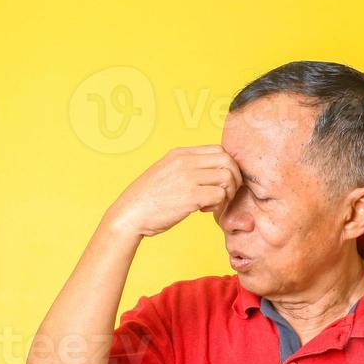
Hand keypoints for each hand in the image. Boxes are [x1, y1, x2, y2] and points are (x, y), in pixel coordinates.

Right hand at [105, 145, 242, 237]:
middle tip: (225, 194)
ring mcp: (188, 177)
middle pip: (227, 160)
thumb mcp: (165, 172)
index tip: (221, 182)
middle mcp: (185, 161)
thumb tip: (209, 173)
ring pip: (227, 177)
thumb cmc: (147, 199)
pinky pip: (220, 195)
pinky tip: (204, 211)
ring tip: (213, 203)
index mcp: (179, 153)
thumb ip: (185, 168)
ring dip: (227, 193)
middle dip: (234, 178)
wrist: (129, 214)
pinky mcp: (191, 196)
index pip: (218, 149)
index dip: (227, 166)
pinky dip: (218, 205)